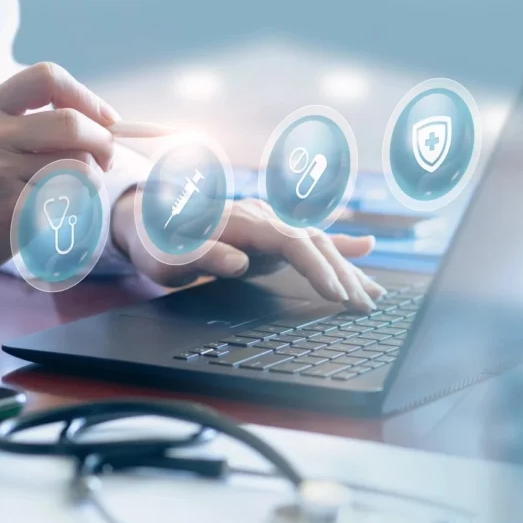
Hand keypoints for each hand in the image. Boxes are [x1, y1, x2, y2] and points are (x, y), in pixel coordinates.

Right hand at [0, 62, 119, 271]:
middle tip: (107, 159)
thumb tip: (105, 122)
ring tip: (77, 189)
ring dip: (92, 179)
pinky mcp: (12, 209)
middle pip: (71, 124)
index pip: (46, 78)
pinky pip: (69, 199)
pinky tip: (58, 211)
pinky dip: (76, 205)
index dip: (86, 97)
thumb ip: (31, 123)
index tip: (106, 120)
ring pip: (78, 164)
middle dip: (103, 142)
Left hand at [111, 195, 385, 310]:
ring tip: (376, 294)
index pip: (292, 241)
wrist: (146, 222)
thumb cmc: (156, 242)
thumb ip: (203, 255)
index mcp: (242, 220)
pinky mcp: (268, 235)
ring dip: (348, 268)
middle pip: (313, 243)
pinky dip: (338, 246)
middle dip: (343, 275)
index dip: (317, 268)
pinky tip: (365, 248)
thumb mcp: (168, 255)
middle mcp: (262, 216)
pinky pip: (308, 241)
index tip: (336, 294)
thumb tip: (239, 261)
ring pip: (317, 243)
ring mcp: (268, 223)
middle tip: (367, 306)